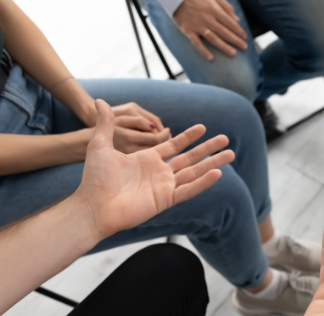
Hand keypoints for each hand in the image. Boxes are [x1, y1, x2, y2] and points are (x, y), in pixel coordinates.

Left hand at [72, 99, 234, 239]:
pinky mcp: (165, 200)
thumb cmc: (94, 179)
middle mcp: (159, 173)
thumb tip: (99, 101)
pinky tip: (217, 173)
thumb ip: (105, 124)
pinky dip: (203, 183)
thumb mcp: (100, 145)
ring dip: (213, 163)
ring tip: (230, 154)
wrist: (93, 205)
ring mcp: (164, 187)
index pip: (173, 146)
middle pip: (190, 158)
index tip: (203, 127)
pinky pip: (188, 190)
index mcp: (146, 160)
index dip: (188, 137)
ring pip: (195, 172)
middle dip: (208, 148)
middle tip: (225, 139)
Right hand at [174, 0, 247, 59]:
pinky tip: (211, 58)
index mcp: (215, 10)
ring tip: (233, 53)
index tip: (245, 37)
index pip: (230, 23)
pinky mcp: (188, 31)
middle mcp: (207, 19)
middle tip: (244, 47)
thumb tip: (237, 20)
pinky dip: (203, 51)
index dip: (239, 30)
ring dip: (224, 47)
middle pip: (224, 32)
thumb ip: (226, 7)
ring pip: (213, 38)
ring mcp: (198, 26)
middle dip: (236, 40)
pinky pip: (196, 43)